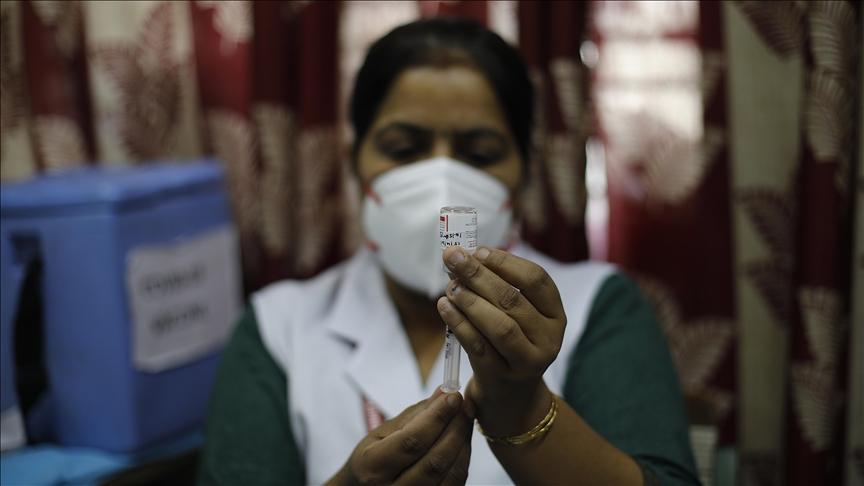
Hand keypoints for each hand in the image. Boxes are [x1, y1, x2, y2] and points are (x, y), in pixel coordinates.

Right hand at [329, 389, 473, 485]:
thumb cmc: (372, 459)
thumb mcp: (381, 435)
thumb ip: (414, 415)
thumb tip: (444, 392)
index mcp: (372, 467)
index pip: (412, 441)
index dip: (436, 417)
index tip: (453, 397)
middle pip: (435, 461)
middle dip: (456, 429)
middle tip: (466, 406)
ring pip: (451, 475)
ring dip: (463, 443)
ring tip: (465, 420)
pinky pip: (456, 484)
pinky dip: (463, 460)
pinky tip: (462, 441)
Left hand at [437, 246, 564, 435]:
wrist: (510, 396)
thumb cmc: (509, 343)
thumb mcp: (516, 316)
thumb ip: (498, 287)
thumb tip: (464, 254)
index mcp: (555, 315)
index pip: (537, 280)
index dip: (506, 262)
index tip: (478, 250)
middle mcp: (548, 338)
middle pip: (512, 299)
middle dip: (479, 275)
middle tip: (453, 257)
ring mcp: (528, 361)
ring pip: (499, 325)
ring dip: (470, 300)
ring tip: (450, 286)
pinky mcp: (503, 377)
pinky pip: (478, 346)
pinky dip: (459, 323)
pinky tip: (444, 307)